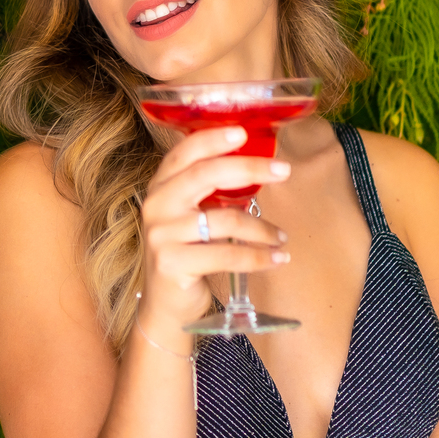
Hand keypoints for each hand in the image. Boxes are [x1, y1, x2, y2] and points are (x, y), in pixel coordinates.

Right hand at [138, 126, 289, 332]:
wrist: (166, 305)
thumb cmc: (186, 254)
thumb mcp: (189, 216)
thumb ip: (206, 191)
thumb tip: (255, 164)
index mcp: (160, 188)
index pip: (183, 153)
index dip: (212, 139)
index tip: (244, 132)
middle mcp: (155, 206)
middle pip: (204, 175)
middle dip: (249, 169)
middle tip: (283, 170)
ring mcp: (161, 236)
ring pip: (224, 220)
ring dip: (262, 228)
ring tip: (281, 237)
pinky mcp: (173, 264)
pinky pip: (227, 254)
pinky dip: (259, 256)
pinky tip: (277, 258)